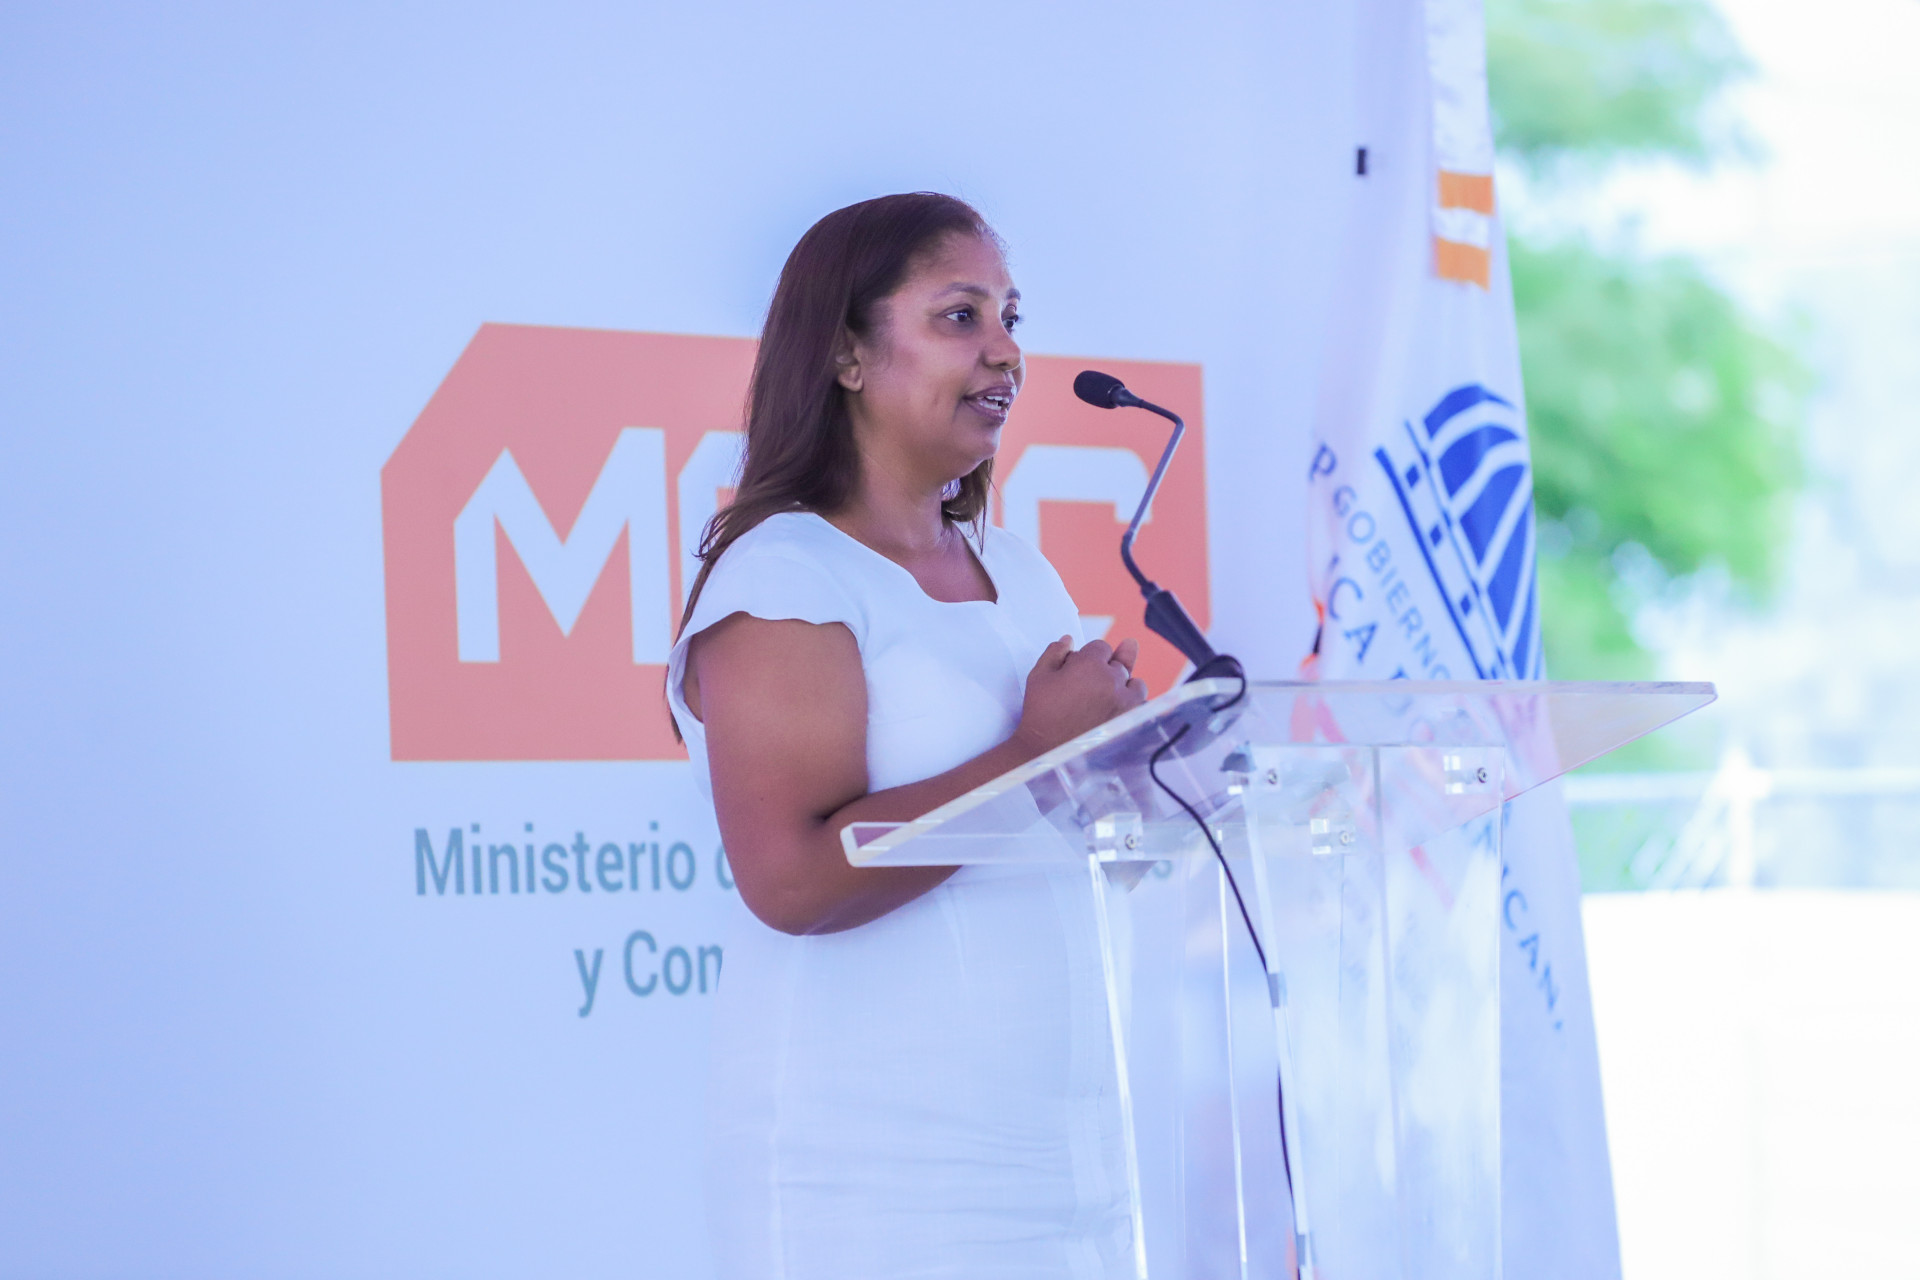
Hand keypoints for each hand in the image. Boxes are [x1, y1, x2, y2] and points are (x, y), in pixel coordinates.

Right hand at [1011, 636, 1148, 757]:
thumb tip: (1069, 640)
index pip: (1100, 647)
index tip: (1081, 667)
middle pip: (1119, 662)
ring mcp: (1125, 701)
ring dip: (1125, 685)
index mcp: (1089, 664)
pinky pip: (1142, 706)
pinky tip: (1119, 711)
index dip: (1090, 656)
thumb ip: (1054, 652)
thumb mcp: (1038, 677)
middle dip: (1106, 669)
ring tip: (1108, 696)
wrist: (1047, 753)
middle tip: (1091, 685)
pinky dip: (1133, 706)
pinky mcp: (1131, 721)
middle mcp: (1112, 680)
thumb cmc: (1040, 715)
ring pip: (1135, 683)